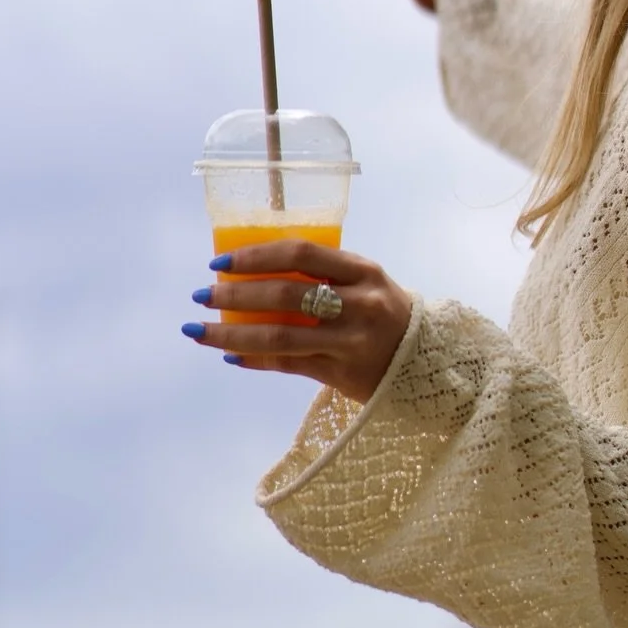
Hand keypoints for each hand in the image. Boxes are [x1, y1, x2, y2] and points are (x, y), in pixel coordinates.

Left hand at [183, 242, 412, 404]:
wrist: (427, 362)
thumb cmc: (384, 313)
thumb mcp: (365, 284)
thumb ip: (323, 275)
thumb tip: (253, 271)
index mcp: (363, 271)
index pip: (301, 253)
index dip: (257, 255)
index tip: (222, 262)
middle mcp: (360, 305)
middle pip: (286, 295)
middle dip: (236, 294)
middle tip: (204, 294)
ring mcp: (351, 342)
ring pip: (281, 337)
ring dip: (233, 334)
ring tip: (199, 330)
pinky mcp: (343, 374)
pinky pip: (289, 366)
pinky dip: (255, 360)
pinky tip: (230, 356)